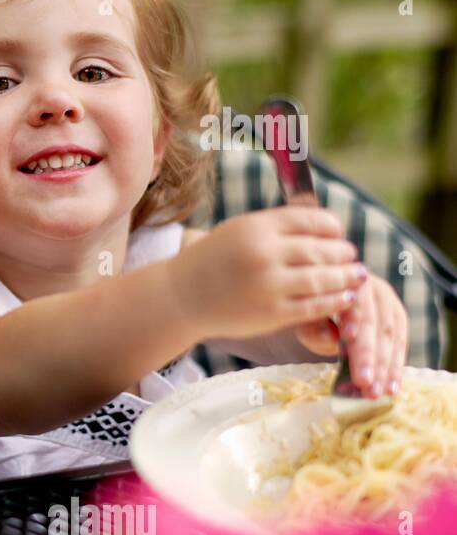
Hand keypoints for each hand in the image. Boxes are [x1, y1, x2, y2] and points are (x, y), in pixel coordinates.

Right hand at [170, 205, 364, 341]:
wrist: (180, 296)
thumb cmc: (212, 261)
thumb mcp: (239, 230)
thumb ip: (277, 226)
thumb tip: (322, 223)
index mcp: (257, 227)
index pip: (313, 221)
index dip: (333, 228)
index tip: (338, 234)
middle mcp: (264, 253)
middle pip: (324, 250)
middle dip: (344, 253)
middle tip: (351, 257)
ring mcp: (269, 285)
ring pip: (325, 278)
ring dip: (346, 278)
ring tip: (356, 277)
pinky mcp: (272, 313)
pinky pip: (316, 305)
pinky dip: (337, 301)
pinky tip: (345, 298)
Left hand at [293, 272, 407, 397]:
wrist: (323, 297)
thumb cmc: (309, 307)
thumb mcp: (303, 314)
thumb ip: (313, 325)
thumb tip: (331, 337)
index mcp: (347, 280)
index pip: (353, 300)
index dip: (353, 319)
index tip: (348, 339)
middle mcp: (374, 289)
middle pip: (375, 323)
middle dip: (370, 355)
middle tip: (364, 383)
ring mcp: (389, 303)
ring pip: (392, 337)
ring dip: (386, 367)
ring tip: (378, 393)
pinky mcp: (398, 319)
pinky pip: (400, 345)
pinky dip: (395, 368)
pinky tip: (392, 388)